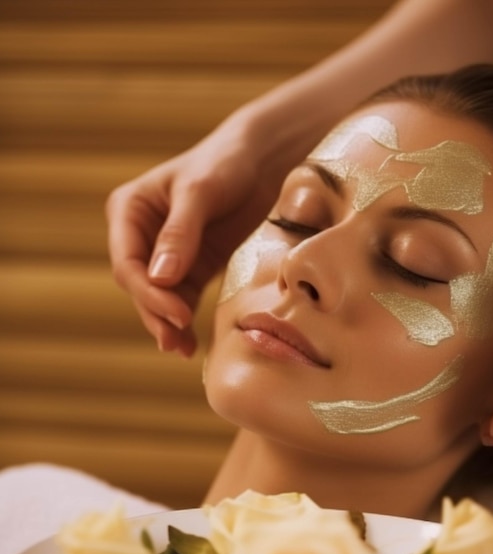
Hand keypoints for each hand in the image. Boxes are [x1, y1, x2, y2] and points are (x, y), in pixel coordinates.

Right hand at [106, 115, 290, 356]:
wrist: (261, 161)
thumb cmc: (224, 163)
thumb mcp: (200, 193)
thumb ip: (180, 233)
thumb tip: (160, 278)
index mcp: (130, 211)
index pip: (128, 262)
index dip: (148, 293)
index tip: (175, 313)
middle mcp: (143, 234)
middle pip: (141, 284)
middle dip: (157, 313)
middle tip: (176, 341)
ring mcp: (168, 253)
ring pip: (161, 296)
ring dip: (168, 323)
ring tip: (182, 349)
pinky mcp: (195, 264)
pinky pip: (184, 296)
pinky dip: (185, 318)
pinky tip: (189, 341)